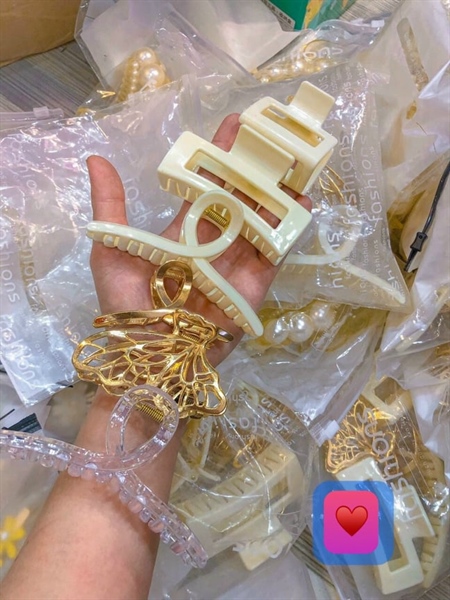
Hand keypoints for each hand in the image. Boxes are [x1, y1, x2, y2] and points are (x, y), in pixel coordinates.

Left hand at [87, 114, 310, 365]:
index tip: (235, 126)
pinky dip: (289, 229)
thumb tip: (96, 159)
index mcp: (181, 233)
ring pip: (262, 221)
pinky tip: (304, 203)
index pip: (205, 186)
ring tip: (296, 162)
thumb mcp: (112, 250)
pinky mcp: (252, 286)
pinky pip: (274, 253)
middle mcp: (213, 244)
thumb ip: (110, 206)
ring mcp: (235, 264)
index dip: (219, 157)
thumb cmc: (127, 307)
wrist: (150, 358)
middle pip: (239, 198)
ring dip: (279, 192)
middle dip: (256, 168)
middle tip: (274, 136)